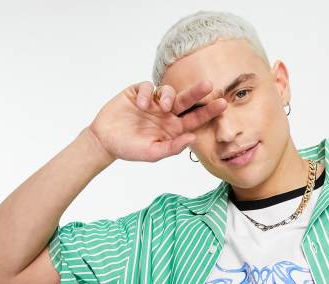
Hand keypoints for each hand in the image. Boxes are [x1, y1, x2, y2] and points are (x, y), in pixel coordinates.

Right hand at [86, 79, 226, 163]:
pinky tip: (141, 104)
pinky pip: (147, 87)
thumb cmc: (130, 149)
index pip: (194, 119)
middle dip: (197, 92)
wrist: (105, 141)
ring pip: (168, 91)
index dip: (208, 112)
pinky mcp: (138, 92)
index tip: (223, 105)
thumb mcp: (153, 153)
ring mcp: (153, 102)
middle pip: (186, 100)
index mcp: (173, 128)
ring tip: (162, 106)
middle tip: (209, 85)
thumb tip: (192, 138)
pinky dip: (147, 93)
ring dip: (168, 96)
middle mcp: (166, 113)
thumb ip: (172, 147)